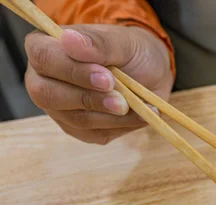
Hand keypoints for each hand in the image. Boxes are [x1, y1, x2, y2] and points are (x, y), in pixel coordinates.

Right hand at [24, 25, 173, 144]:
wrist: (153, 77)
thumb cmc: (133, 53)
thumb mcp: (124, 43)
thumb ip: (99, 44)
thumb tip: (69, 39)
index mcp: (46, 46)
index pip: (42, 57)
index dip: (72, 70)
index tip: (106, 78)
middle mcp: (43, 79)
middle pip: (47, 94)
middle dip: (89, 99)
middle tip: (122, 101)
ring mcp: (59, 108)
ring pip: (75, 118)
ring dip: (110, 115)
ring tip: (136, 106)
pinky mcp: (78, 130)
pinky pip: (94, 134)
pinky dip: (120, 125)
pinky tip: (138, 115)